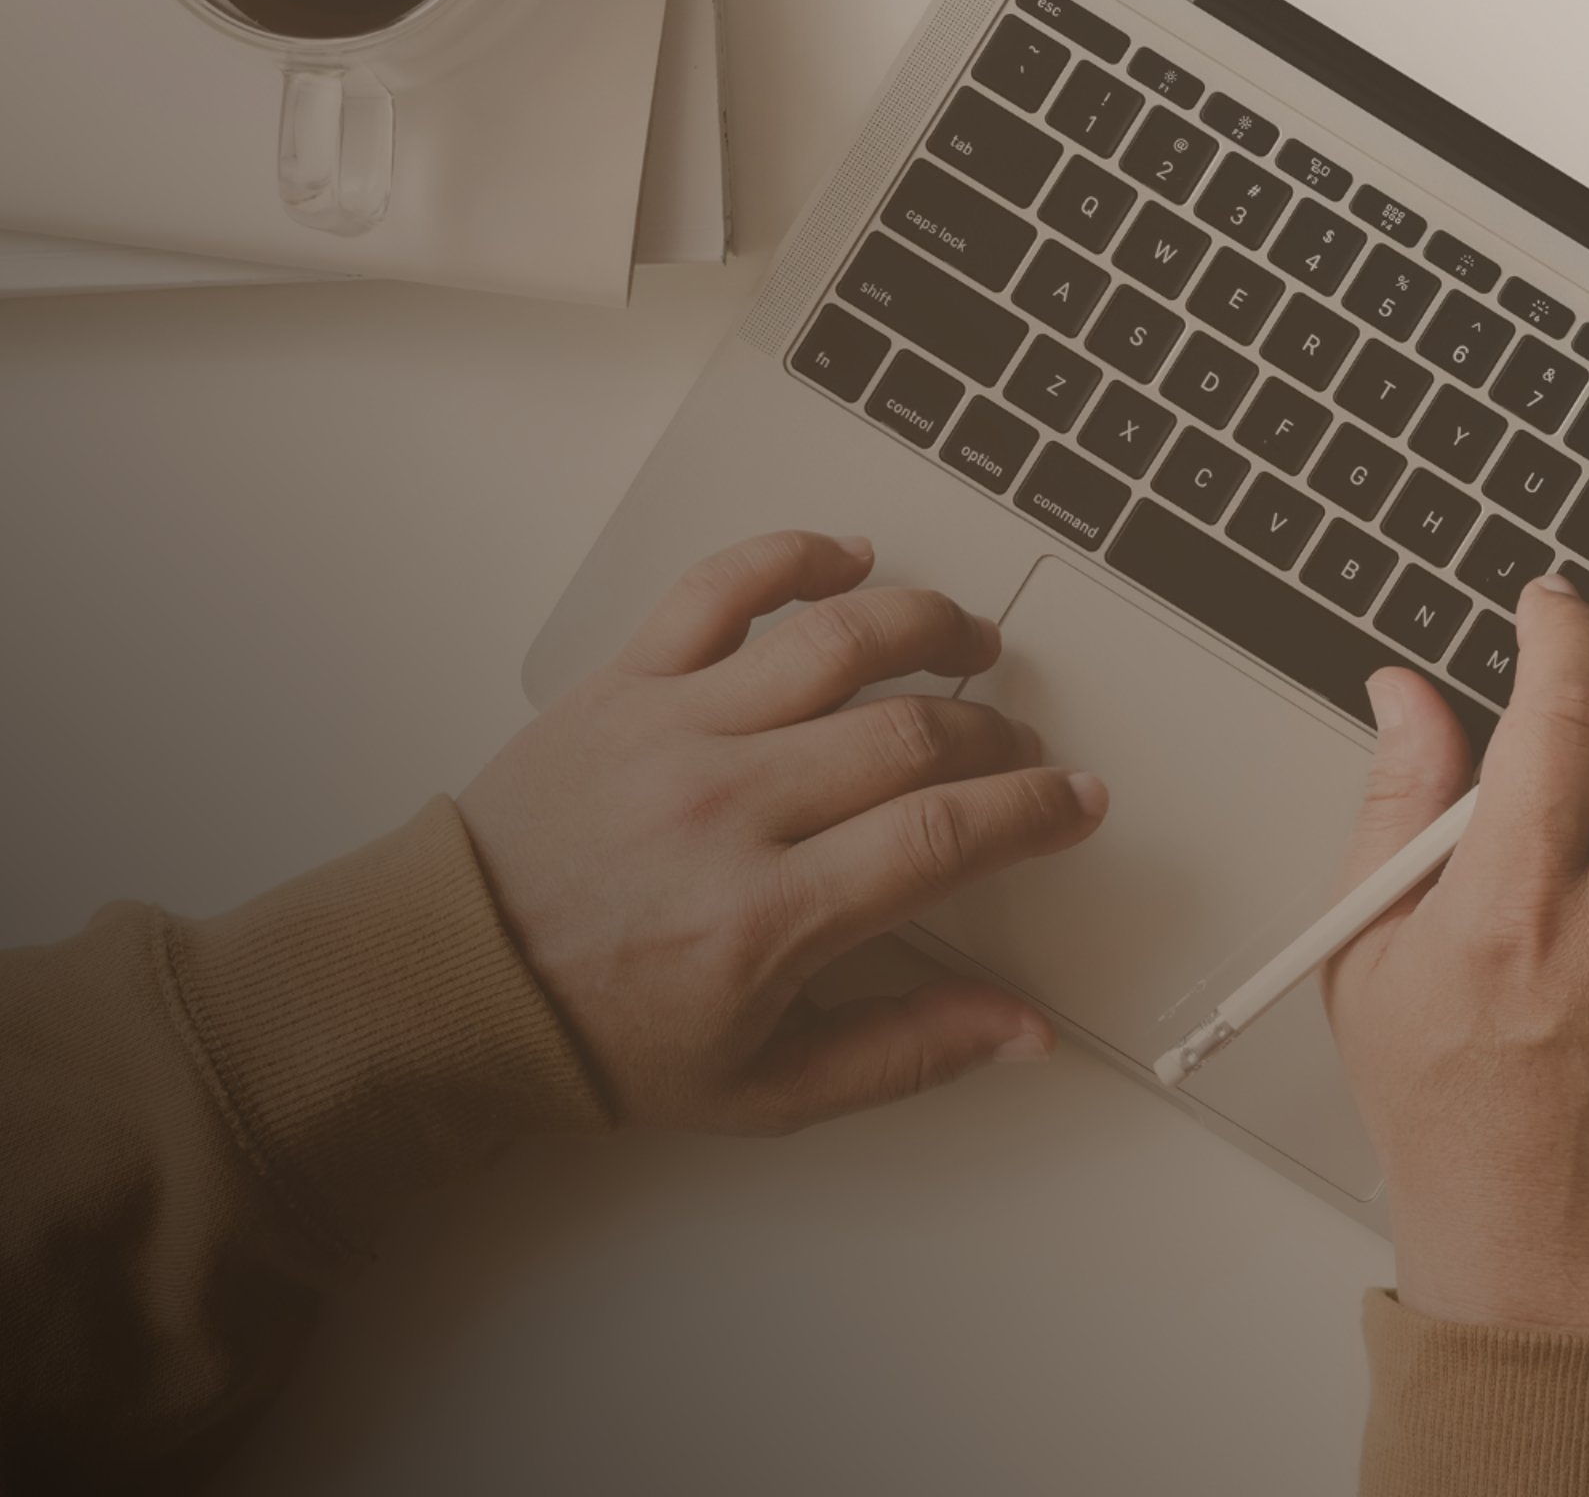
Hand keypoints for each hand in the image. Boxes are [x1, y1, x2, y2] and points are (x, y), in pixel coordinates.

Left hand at [458, 530, 1105, 1133]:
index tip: (1078, 800)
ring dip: (928, 623)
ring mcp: (675, 727)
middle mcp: (728, 806)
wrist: (453, 981)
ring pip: (835, 638)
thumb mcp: (766, 1090)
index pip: (941, 836)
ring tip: (971, 639)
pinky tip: (850, 557)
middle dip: (995, 733)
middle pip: (909, 732)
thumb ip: (907, 1053)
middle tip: (1020, 749)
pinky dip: (794, 554)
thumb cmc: (606, 1039)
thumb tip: (1024, 1030)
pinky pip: (720, 586)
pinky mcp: (626, 678)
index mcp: (767, 917)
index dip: (1033, 811)